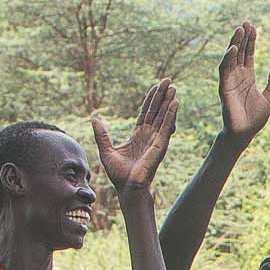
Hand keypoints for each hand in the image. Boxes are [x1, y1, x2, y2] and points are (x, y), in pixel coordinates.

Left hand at [93, 80, 178, 195]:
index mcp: (138, 136)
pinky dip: (171, 114)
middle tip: (168, 81)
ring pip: (163, 116)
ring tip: (173, 87)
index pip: (146, 113)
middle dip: (162, 96)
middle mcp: (149, 136)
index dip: (150, 100)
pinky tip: (174, 103)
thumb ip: (102, 134)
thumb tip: (95, 119)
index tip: (155, 87)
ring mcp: (156, 140)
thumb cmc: (118, 174)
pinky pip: (166, 126)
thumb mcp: (106, 150)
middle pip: (156, 111)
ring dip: (168, 101)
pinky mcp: (160, 145)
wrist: (126, 188)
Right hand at [215, 23, 269, 141]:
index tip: (253, 27)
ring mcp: (230, 81)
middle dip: (242, 37)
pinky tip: (233, 48)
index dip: (251, 41)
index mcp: (248, 77)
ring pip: (231, 58)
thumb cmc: (256, 118)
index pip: (249, 54)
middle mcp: (238, 76)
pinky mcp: (224, 88)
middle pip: (240, 52)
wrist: (245, 134)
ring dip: (234, 43)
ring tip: (240, 30)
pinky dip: (228, 59)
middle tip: (246, 23)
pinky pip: (224, 70)